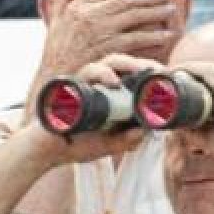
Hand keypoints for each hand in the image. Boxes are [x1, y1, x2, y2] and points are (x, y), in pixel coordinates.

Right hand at [21, 53, 153, 165]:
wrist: (45, 151)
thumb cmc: (75, 145)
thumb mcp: (107, 146)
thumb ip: (126, 140)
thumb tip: (145, 133)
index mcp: (109, 95)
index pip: (132, 77)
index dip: (150, 73)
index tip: (168, 76)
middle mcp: (98, 84)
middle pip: (124, 64)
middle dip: (144, 64)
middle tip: (161, 69)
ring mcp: (85, 82)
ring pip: (108, 62)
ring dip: (127, 63)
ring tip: (143, 69)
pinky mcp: (72, 85)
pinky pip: (87, 73)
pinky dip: (101, 75)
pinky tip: (112, 82)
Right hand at [39, 0, 179, 76]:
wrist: (53, 78)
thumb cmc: (55, 54)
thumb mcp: (55, 25)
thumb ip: (58, 5)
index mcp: (79, 7)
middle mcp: (90, 15)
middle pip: (125, 0)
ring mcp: (100, 31)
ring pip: (134, 15)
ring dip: (155, 11)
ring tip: (171, 9)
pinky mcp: (109, 49)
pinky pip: (136, 39)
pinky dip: (153, 36)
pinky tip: (166, 35)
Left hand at [170, 59, 213, 176]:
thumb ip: (200, 130)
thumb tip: (179, 126)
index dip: (206, 82)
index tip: (190, 85)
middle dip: (197, 72)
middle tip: (178, 76)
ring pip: (211, 69)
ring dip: (192, 68)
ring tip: (174, 71)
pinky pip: (207, 71)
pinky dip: (191, 68)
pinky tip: (178, 70)